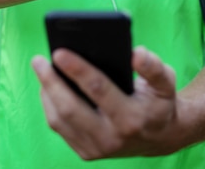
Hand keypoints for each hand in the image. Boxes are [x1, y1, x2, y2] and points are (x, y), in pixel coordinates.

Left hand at [32, 46, 183, 159]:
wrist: (160, 138)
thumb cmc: (159, 103)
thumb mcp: (165, 83)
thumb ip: (154, 67)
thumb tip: (136, 53)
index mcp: (130, 118)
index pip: (98, 89)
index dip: (77, 69)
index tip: (59, 52)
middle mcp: (111, 137)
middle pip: (70, 109)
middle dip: (51, 82)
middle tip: (38, 60)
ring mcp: (96, 148)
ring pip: (60, 120)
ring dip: (46, 93)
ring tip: (41, 69)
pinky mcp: (86, 152)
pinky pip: (60, 128)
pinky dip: (50, 105)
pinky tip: (48, 87)